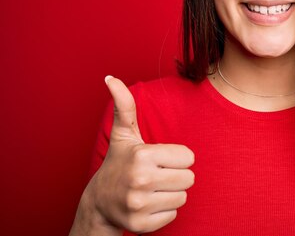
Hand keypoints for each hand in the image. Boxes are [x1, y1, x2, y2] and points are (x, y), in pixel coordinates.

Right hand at [76, 76, 194, 233]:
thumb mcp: (124, 135)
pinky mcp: (142, 224)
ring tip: (152, 189)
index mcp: (142, 155)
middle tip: (156, 176)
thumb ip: (124, 106)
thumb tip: (111, 78)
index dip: (177, 159)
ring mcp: (139, 204)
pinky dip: (164, 212)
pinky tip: (148, 204)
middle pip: (189, 178)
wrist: (100, 203)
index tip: (159, 160)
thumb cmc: (119, 164)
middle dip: (176, 176)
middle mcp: (140, 180)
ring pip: (183, 197)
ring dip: (171, 194)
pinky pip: (174, 215)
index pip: (189, 157)